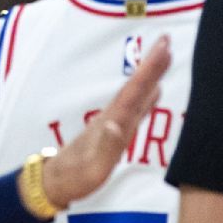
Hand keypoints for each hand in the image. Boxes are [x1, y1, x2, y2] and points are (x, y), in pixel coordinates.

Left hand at [41, 36, 171, 207]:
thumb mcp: (92, 169)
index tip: (164, 48)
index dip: (150, 71)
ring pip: (136, 94)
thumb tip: (116, 123)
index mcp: (112, 123)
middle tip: (167, 40)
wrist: (55, 182)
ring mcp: (113, 123)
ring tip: (165, 57)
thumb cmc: (76, 178)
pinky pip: (136, 107)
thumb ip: (106, 147)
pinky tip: (155, 92)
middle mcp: (113, 118)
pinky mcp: (114, 132)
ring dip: (150, 75)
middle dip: (152, 64)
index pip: (134, 92)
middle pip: (136, 87)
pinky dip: (147, 96)